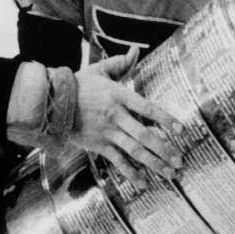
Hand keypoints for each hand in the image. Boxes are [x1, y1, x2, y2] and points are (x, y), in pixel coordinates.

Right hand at [71, 47, 183, 186]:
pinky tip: (143, 184)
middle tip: (180, 161)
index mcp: (119, 96)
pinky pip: (118, 161)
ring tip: (170, 173)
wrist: (52, 102)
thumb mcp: (100, 70)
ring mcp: (107, 132)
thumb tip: (136, 49)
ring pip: (135, 151)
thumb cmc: (78, 84)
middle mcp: (116, 116)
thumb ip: (121, 62)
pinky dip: (131, 173)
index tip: (182, 130)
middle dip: (165, 149)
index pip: (148, 108)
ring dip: (154, 163)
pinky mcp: (99, 145)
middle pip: (144, 135)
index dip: (166, 119)